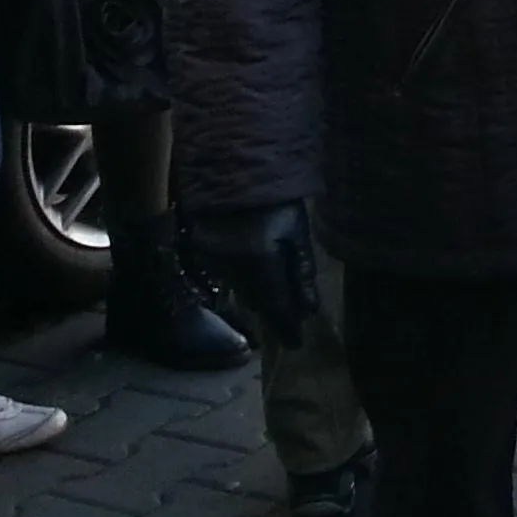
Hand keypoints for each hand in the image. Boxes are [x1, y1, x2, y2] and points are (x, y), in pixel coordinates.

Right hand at [193, 201, 319, 347]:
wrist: (235, 171)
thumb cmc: (277, 198)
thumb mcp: (297, 230)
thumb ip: (302, 270)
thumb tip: (309, 308)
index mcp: (260, 262)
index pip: (276, 306)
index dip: (287, 327)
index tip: (297, 345)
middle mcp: (234, 268)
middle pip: (259, 303)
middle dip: (276, 315)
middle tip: (291, 328)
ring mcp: (217, 262)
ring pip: (244, 293)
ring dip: (262, 301)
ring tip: (280, 309)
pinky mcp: (207, 253)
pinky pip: (232, 279)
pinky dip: (248, 285)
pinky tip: (261, 285)